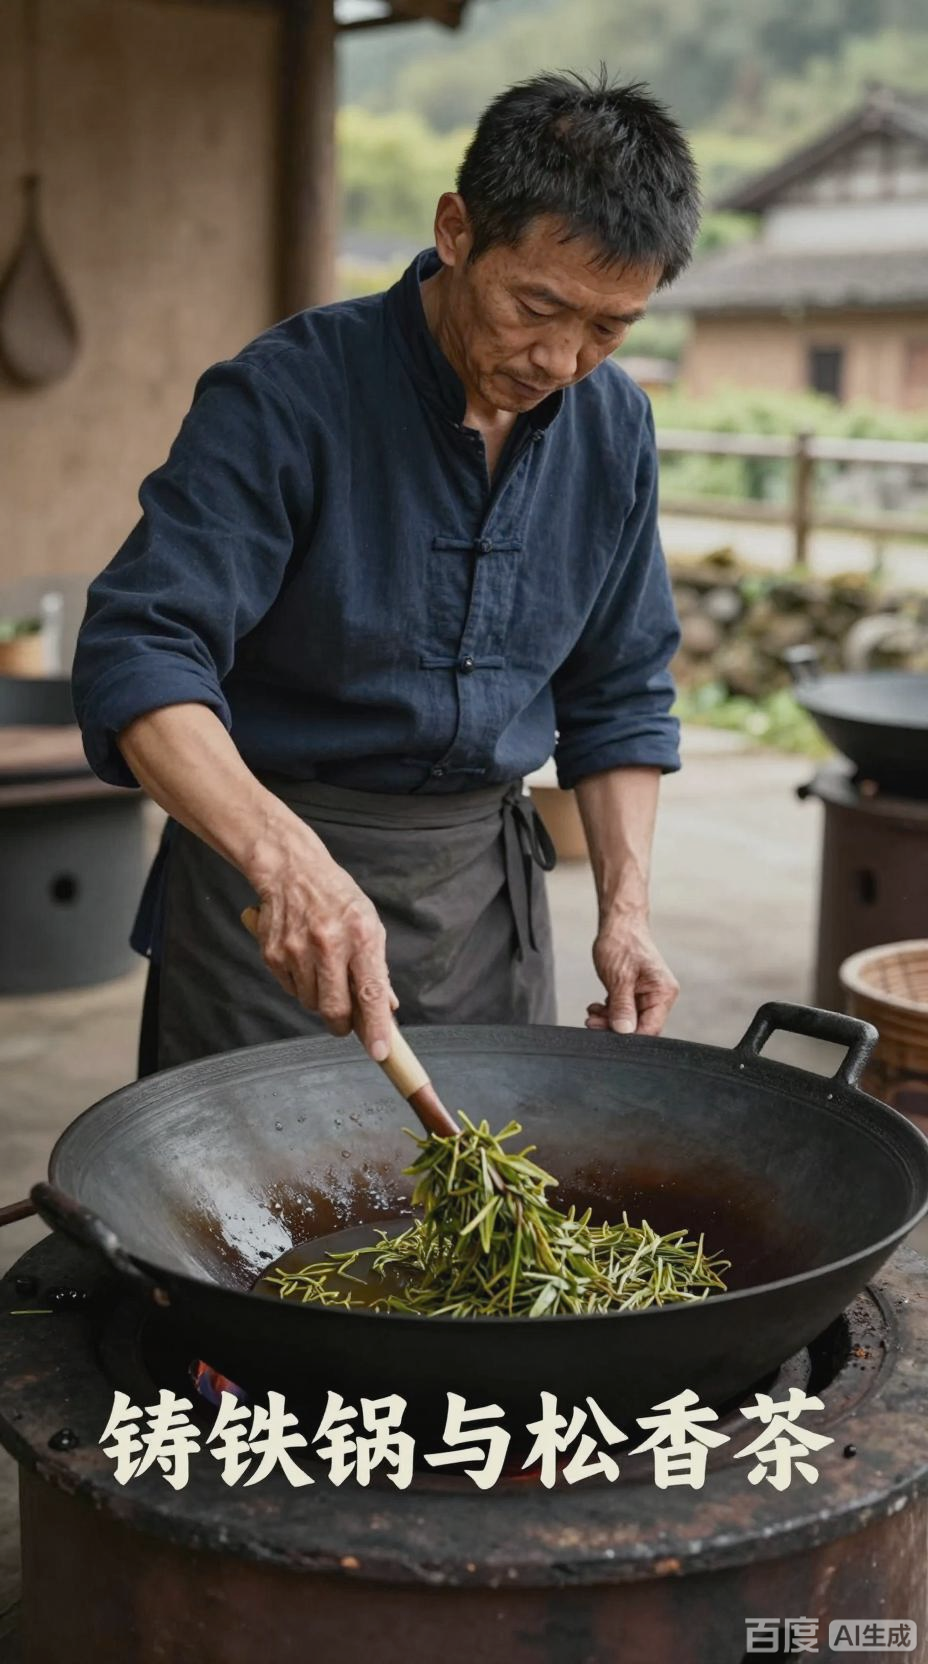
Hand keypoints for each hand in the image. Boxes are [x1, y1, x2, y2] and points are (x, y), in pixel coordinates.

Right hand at [248, 844, 398, 1059]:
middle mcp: (328, 944)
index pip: (370, 991)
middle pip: (335, 1009)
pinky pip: (290, 990)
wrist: (293, 871)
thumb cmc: (337, 899)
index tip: (380, 1052)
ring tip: (323, 972)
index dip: (376, 1027)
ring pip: (310, 1003)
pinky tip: (304, 961)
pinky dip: (301, 986)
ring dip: (320, 1000)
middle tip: (347, 1021)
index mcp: (360, 935)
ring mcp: (297, 950)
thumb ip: (377, 969)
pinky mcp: (273, 954)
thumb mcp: (370, 925)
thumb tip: (386, 1008)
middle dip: (343, 1024)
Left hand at [586, 916, 678, 1037]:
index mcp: (663, 993)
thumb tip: (624, 1031)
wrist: (619, 923)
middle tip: (592, 1022)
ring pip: (629, 1020)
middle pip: (639, 1027)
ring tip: (592, 1012)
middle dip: (614, 1027)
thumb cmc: (622, 943)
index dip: (629, 1037)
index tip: (606, 1037)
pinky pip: (624, 1011)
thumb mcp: (619, 977)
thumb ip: (622, 1006)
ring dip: (609, 1019)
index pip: (651, 1028)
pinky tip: (597, 1006)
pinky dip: (610, 1011)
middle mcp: (659, 996)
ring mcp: (647, 995)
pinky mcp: (636, 993)